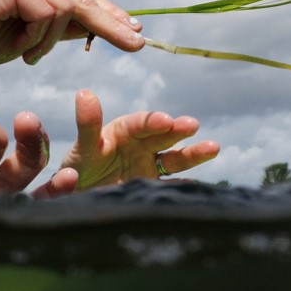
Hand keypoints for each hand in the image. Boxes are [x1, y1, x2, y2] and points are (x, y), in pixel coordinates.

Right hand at [0, 0, 144, 78]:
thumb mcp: (37, 38)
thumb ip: (67, 29)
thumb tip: (108, 28)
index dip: (111, 13)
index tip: (136, 31)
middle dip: (109, 25)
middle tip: (136, 45)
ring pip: (65, 10)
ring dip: (50, 41)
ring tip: (28, 54)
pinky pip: (45, 15)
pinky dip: (37, 38)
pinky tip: (21, 47)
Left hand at [53, 89, 218, 191]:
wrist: (80, 195)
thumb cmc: (78, 169)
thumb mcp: (80, 151)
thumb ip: (86, 126)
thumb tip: (84, 95)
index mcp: (120, 132)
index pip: (137, 124)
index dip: (151, 122)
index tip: (166, 120)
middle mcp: (138, 145)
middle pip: (161, 135)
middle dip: (176, 130)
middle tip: (192, 125)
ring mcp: (148, 165)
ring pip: (173, 157)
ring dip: (193, 153)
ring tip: (213, 147)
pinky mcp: (152, 185)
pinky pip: (171, 183)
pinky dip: (185, 185)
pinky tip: (198, 187)